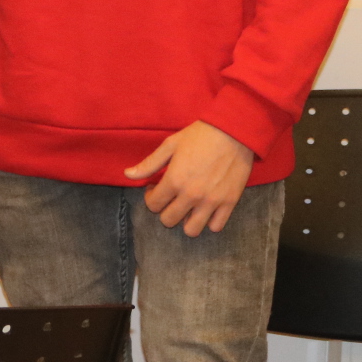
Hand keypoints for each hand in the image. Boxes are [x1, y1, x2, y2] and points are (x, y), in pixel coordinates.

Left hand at [123, 121, 253, 236]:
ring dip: (186, 221)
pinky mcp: (230, 202)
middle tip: (171, 197)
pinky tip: (206, 209)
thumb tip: (127, 175)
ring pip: (192, 230)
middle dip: (165, 210)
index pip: (153, 205)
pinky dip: (209, 221)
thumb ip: (149, 164)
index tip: (155, 188)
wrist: (233, 130)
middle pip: (169, 220)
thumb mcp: (170, 145)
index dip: (151, 197)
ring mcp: (211, 201)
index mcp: (174, 180)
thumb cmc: (200, 135)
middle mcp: (191, 195)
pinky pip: (216, 226)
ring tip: (188, 207)